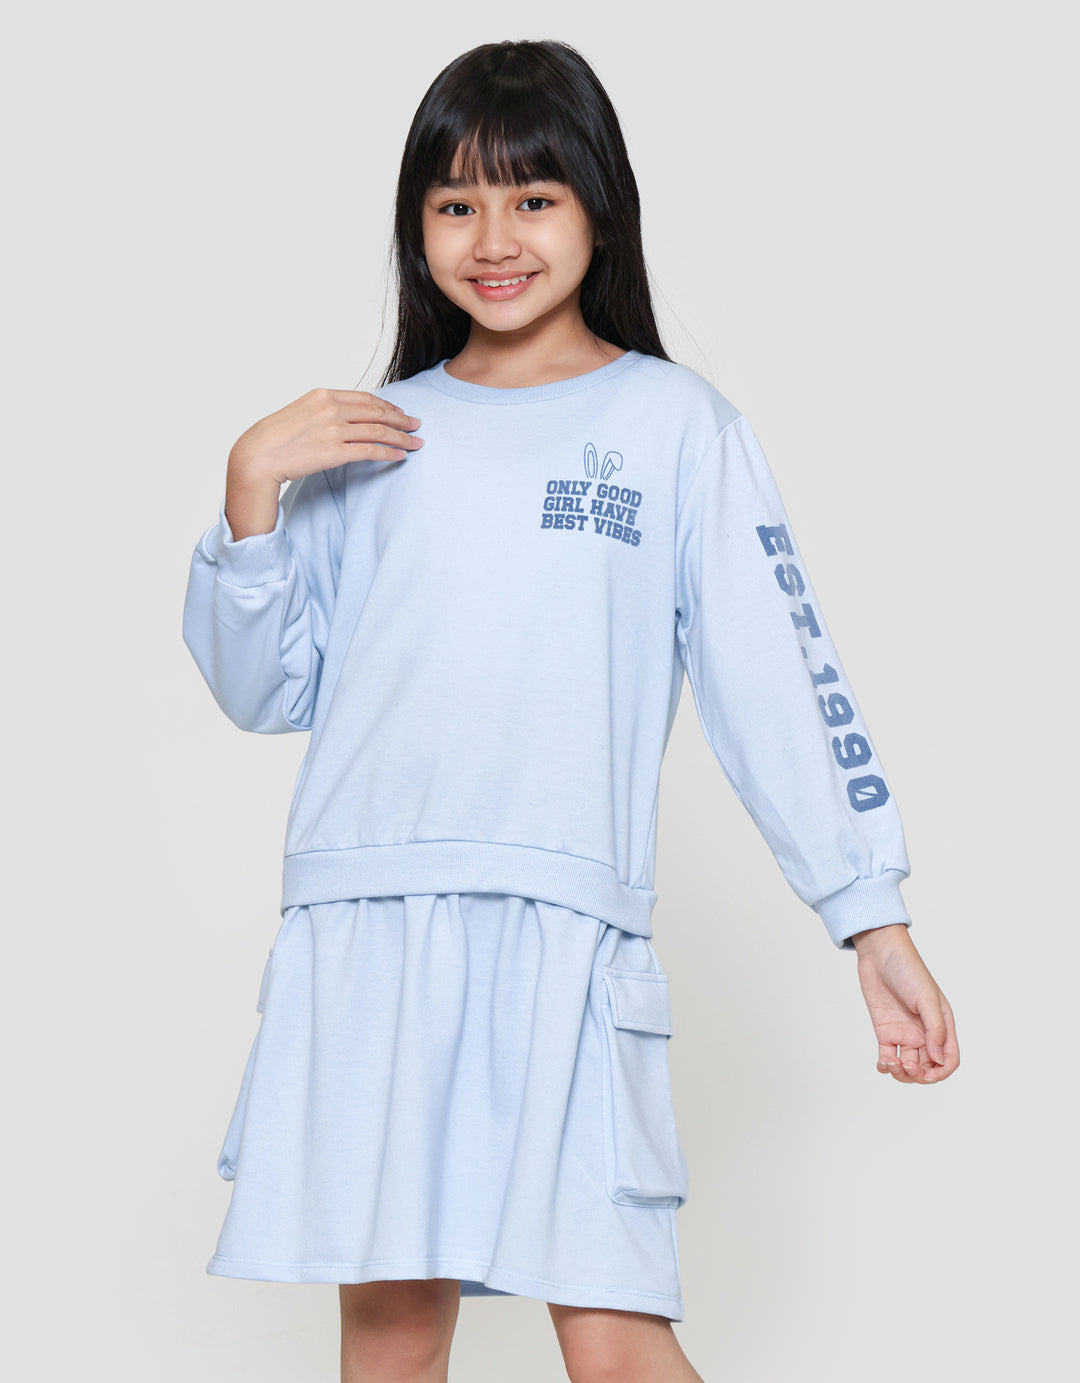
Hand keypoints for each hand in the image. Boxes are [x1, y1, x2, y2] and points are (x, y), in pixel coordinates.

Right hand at [224, 388, 424, 538]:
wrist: (258, 454)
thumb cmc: (276, 437)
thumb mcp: (301, 412)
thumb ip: (324, 411)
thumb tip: (345, 418)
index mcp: (324, 395)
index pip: (366, 398)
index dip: (387, 406)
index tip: (400, 412)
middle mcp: (332, 409)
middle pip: (377, 412)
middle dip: (401, 419)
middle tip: (416, 425)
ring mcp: (334, 430)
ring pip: (379, 431)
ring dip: (401, 438)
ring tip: (416, 443)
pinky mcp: (335, 452)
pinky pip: (371, 451)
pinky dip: (389, 453)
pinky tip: (400, 456)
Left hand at [849, 924, 959, 1083]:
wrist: (880, 953)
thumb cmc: (908, 970)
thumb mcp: (926, 998)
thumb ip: (935, 1028)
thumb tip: (938, 1059)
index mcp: (942, 1025)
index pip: (948, 1059)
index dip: (941, 1073)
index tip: (927, 1075)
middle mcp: (924, 1032)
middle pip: (927, 1067)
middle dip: (919, 1075)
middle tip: (907, 1067)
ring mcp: (904, 1032)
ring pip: (907, 1066)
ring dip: (901, 1073)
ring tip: (891, 1064)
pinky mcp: (885, 1030)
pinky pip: (887, 1056)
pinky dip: (885, 1066)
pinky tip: (882, 1064)